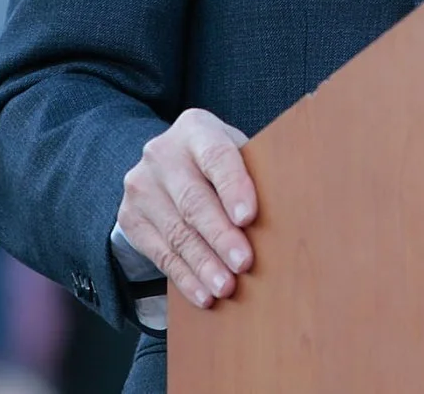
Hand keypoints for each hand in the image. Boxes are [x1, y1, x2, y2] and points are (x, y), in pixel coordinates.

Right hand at [117, 109, 258, 307]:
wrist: (165, 164)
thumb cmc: (219, 161)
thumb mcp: (236, 151)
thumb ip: (256, 170)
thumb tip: (293, 209)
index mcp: (196, 129)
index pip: (216, 157)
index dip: (233, 187)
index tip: (248, 217)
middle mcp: (162, 154)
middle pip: (194, 200)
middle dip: (220, 236)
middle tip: (243, 263)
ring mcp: (142, 186)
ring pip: (176, 232)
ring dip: (203, 264)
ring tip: (226, 287)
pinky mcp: (131, 218)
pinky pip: (160, 254)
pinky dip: (185, 278)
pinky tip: (203, 294)